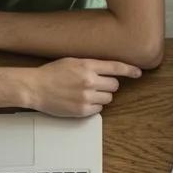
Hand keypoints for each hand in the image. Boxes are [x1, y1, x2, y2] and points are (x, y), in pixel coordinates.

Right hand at [23, 58, 141, 116]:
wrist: (35, 88)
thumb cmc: (52, 73)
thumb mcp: (72, 61)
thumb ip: (91, 64)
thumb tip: (108, 71)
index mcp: (87, 65)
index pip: (116, 68)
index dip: (130, 70)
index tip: (138, 73)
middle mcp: (89, 81)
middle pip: (114, 86)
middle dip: (108, 86)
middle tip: (96, 85)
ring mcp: (86, 97)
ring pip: (108, 99)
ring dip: (101, 97)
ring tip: (87, 94)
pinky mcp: (82, 111)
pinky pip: (98, 110)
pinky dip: (93, 107)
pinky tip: (82, 102)